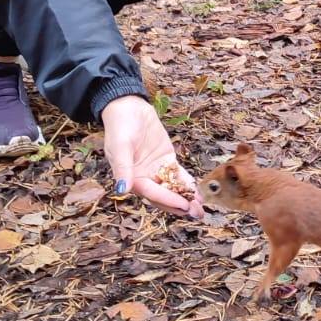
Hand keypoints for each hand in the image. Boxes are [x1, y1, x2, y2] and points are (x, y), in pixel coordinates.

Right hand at [101, 95, 202, 218]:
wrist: (128, 107)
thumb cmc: (120, 127)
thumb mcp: (119, 146)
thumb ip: (122, 168)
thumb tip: (122, 190)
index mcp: (131, 178)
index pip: (152, 193)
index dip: (168, 200)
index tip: (184, 205)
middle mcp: (144, 177)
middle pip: (163, 196)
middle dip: (180, 206)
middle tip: (196, 214)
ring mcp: (156, 170)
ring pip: (173, 188)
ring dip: (186, 199)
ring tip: (200, 209)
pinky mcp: (166, 160)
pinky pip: (178, 175)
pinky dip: (188, 185)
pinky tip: (199, 194)